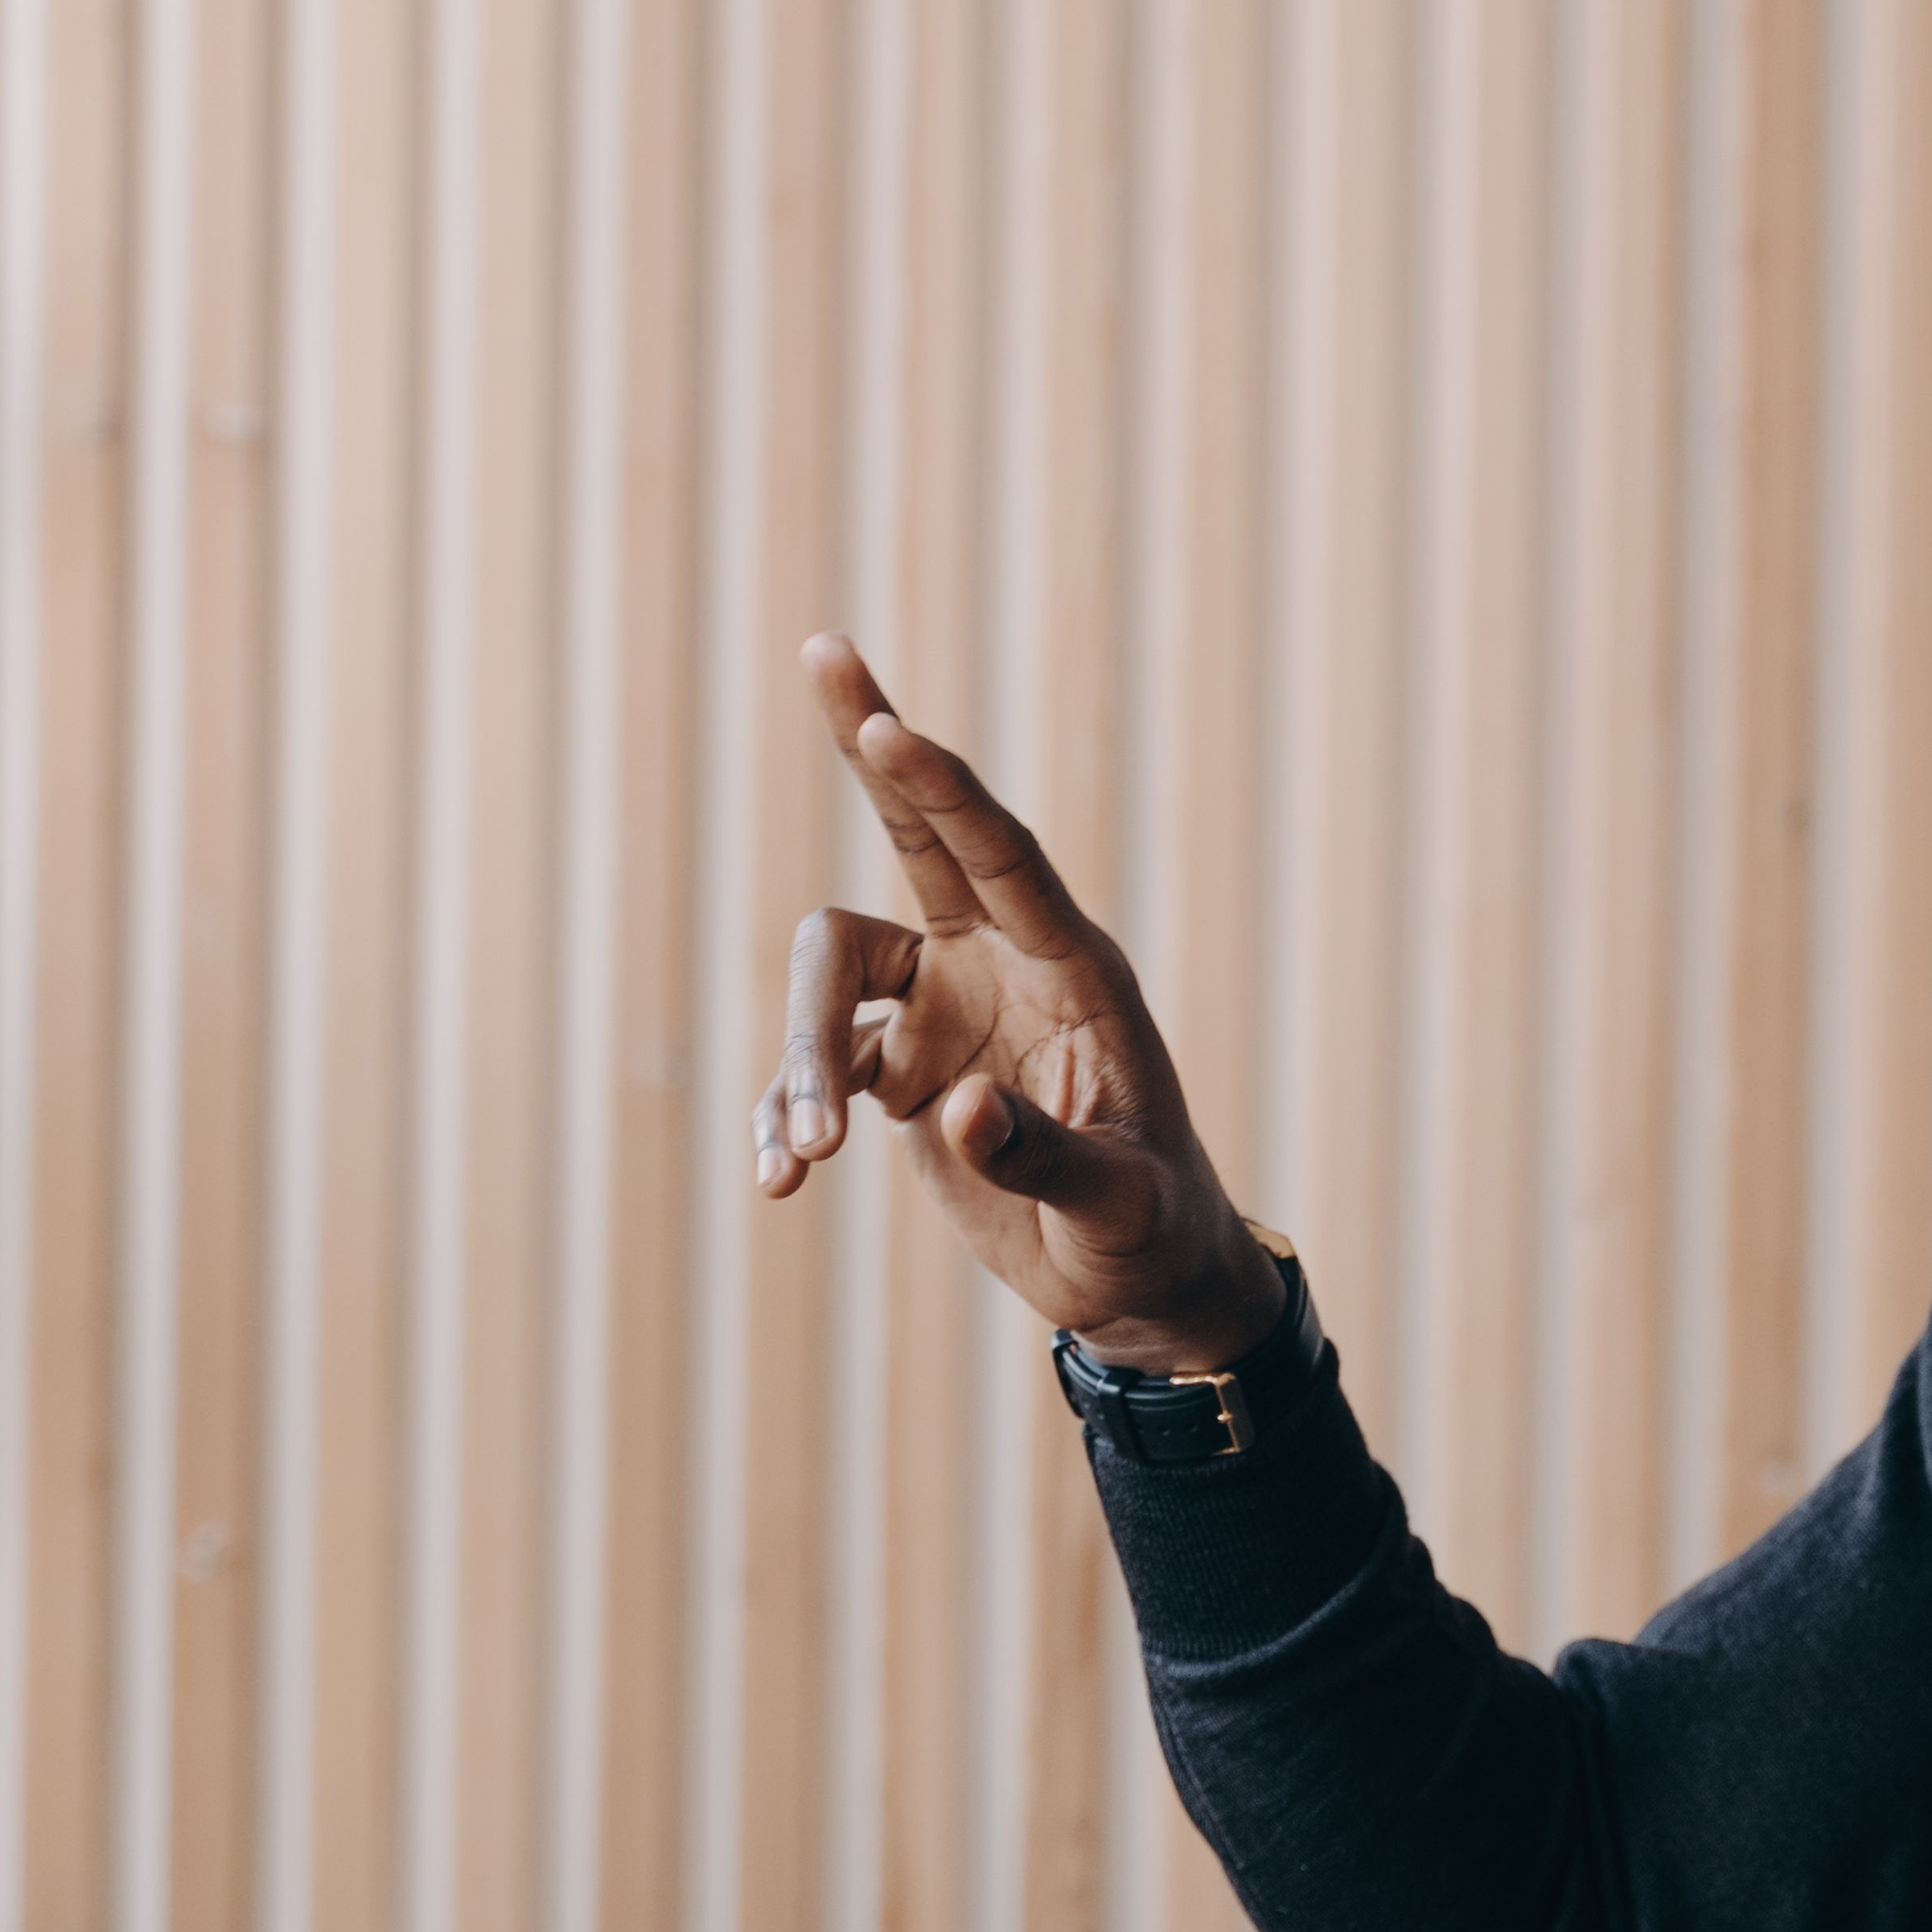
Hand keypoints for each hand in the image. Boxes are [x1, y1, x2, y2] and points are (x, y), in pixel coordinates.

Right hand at [750, 634, 1285, 1376]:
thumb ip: (1044, 1155)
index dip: (939, 789)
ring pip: (831, 985)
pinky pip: (813, 1073)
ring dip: (801, 1061)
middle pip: (914, 834)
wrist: (1139, 1285)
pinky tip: (776, 1187)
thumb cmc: (1154, 1229)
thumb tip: (951, 1110)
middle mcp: (1000, 967)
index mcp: (1073, 969)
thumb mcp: (1119, 1203)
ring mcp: (942, 1013)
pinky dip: (785, 1120)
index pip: (999, 855)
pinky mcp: (898, 1075)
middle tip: (825, 646)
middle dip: (866, 747)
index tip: (886, 723)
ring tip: (805, 1163)